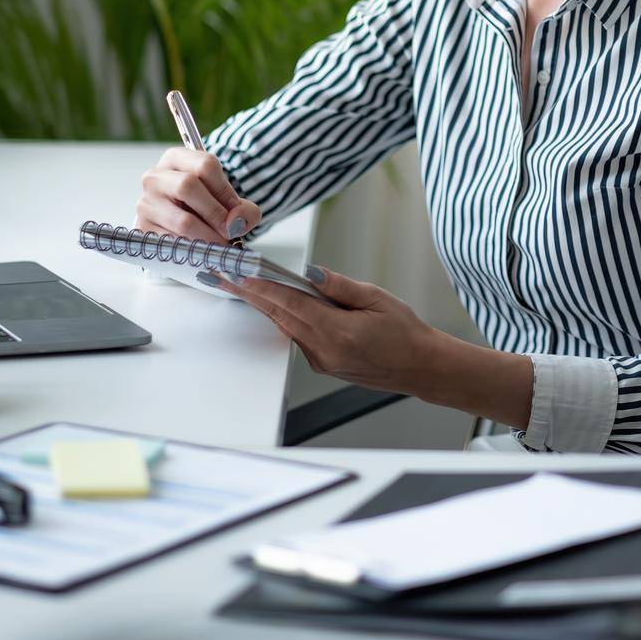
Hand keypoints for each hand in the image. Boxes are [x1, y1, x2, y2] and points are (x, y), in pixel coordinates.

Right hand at [136, 148, 261, 245]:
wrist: (176, 217)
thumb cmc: (202, 203)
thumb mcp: (224, 198)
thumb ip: (243, 209)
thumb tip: (238, 221)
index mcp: (176, 158)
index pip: (205, 165)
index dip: (226, 190)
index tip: (237, 211)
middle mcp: (155, 177)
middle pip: (188, 186)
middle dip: (216, 212)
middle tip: (230, 231)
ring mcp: (146, 203)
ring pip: (182, 220)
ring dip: (209, 236)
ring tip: (221, 244)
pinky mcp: (144, 229)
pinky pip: (174, 242)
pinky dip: (194, 249)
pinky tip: (203, 249)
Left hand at [210, 267, 437, 393]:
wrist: (419, 367)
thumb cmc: (404, 332)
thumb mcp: (376, 299)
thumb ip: (340, 286)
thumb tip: (311, 272)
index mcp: (337, 333)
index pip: (291, 304)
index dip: (262, 287)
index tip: (240, 273)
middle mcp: (323, 350)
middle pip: (279, 316)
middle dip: (248, 294)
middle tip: (221, 275)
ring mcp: (320, 360)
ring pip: (286, 325)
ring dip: (264, 304)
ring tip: (240, 282)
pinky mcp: (322, 363)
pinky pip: (297, 335)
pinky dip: (285, 316)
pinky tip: (276, 301)